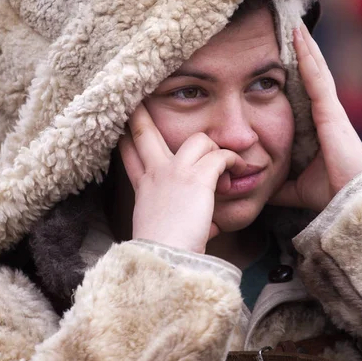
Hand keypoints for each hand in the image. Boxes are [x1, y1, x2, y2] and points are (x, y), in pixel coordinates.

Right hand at [119, 103, 247, 253]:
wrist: (165, 260)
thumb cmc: (167, 252)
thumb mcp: (165, 232)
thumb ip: (185, 220)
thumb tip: (211, 226)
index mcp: (145, 187)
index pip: (131, 155)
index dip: (127, 138)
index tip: (123, 125)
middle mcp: (156, 174)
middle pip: (144, 133)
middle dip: (141, 114)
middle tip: (138, 100)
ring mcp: (174, 172)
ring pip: (198, 139)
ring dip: (215, 148)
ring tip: (227, 163)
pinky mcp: (196, 177)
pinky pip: (220, 156)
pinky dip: (233, 161)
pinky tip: (239, 170)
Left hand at [270, 22, 361, 211]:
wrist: (350, 202)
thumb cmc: (331, 192)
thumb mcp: (297, 185)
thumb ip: (281, 184)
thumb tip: (262, 188)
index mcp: (320, 125)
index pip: (308, 90)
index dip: (301, 70)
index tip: (289, 54)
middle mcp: (327, 112)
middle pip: (313, 74)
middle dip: (304, 52)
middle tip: (292, 29)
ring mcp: (330, 109)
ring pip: (316, 70)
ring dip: (305, 47)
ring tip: (295, 26)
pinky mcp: (331, 111)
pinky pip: (317, 78)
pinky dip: (308, 57)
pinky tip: (300, 39)